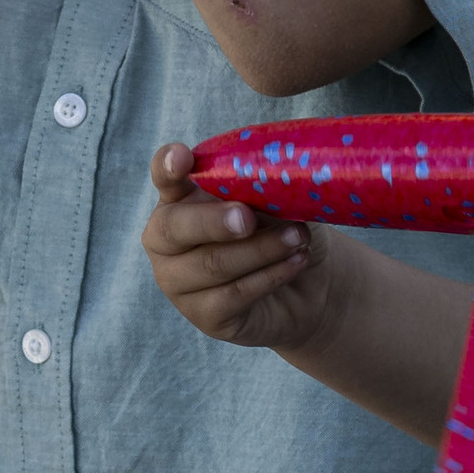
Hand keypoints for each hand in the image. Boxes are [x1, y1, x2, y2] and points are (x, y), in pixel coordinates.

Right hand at [143, 142, 351, 352]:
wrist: (310, 283)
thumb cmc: (282, 229)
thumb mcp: (274, 202)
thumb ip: (260, 188)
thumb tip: (270, 178)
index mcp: (179, 198)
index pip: (163, 176)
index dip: (167, 166)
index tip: (182, 157)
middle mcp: (166, 240)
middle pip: (174, 227)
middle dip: (214, 221)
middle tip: (249, 218)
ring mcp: (178, 282)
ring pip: (213, 264)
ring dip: (262, 249)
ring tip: (298, 238)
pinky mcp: (203, 315)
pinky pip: (233, 294)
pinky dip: (270, 275)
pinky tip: (296, 261)